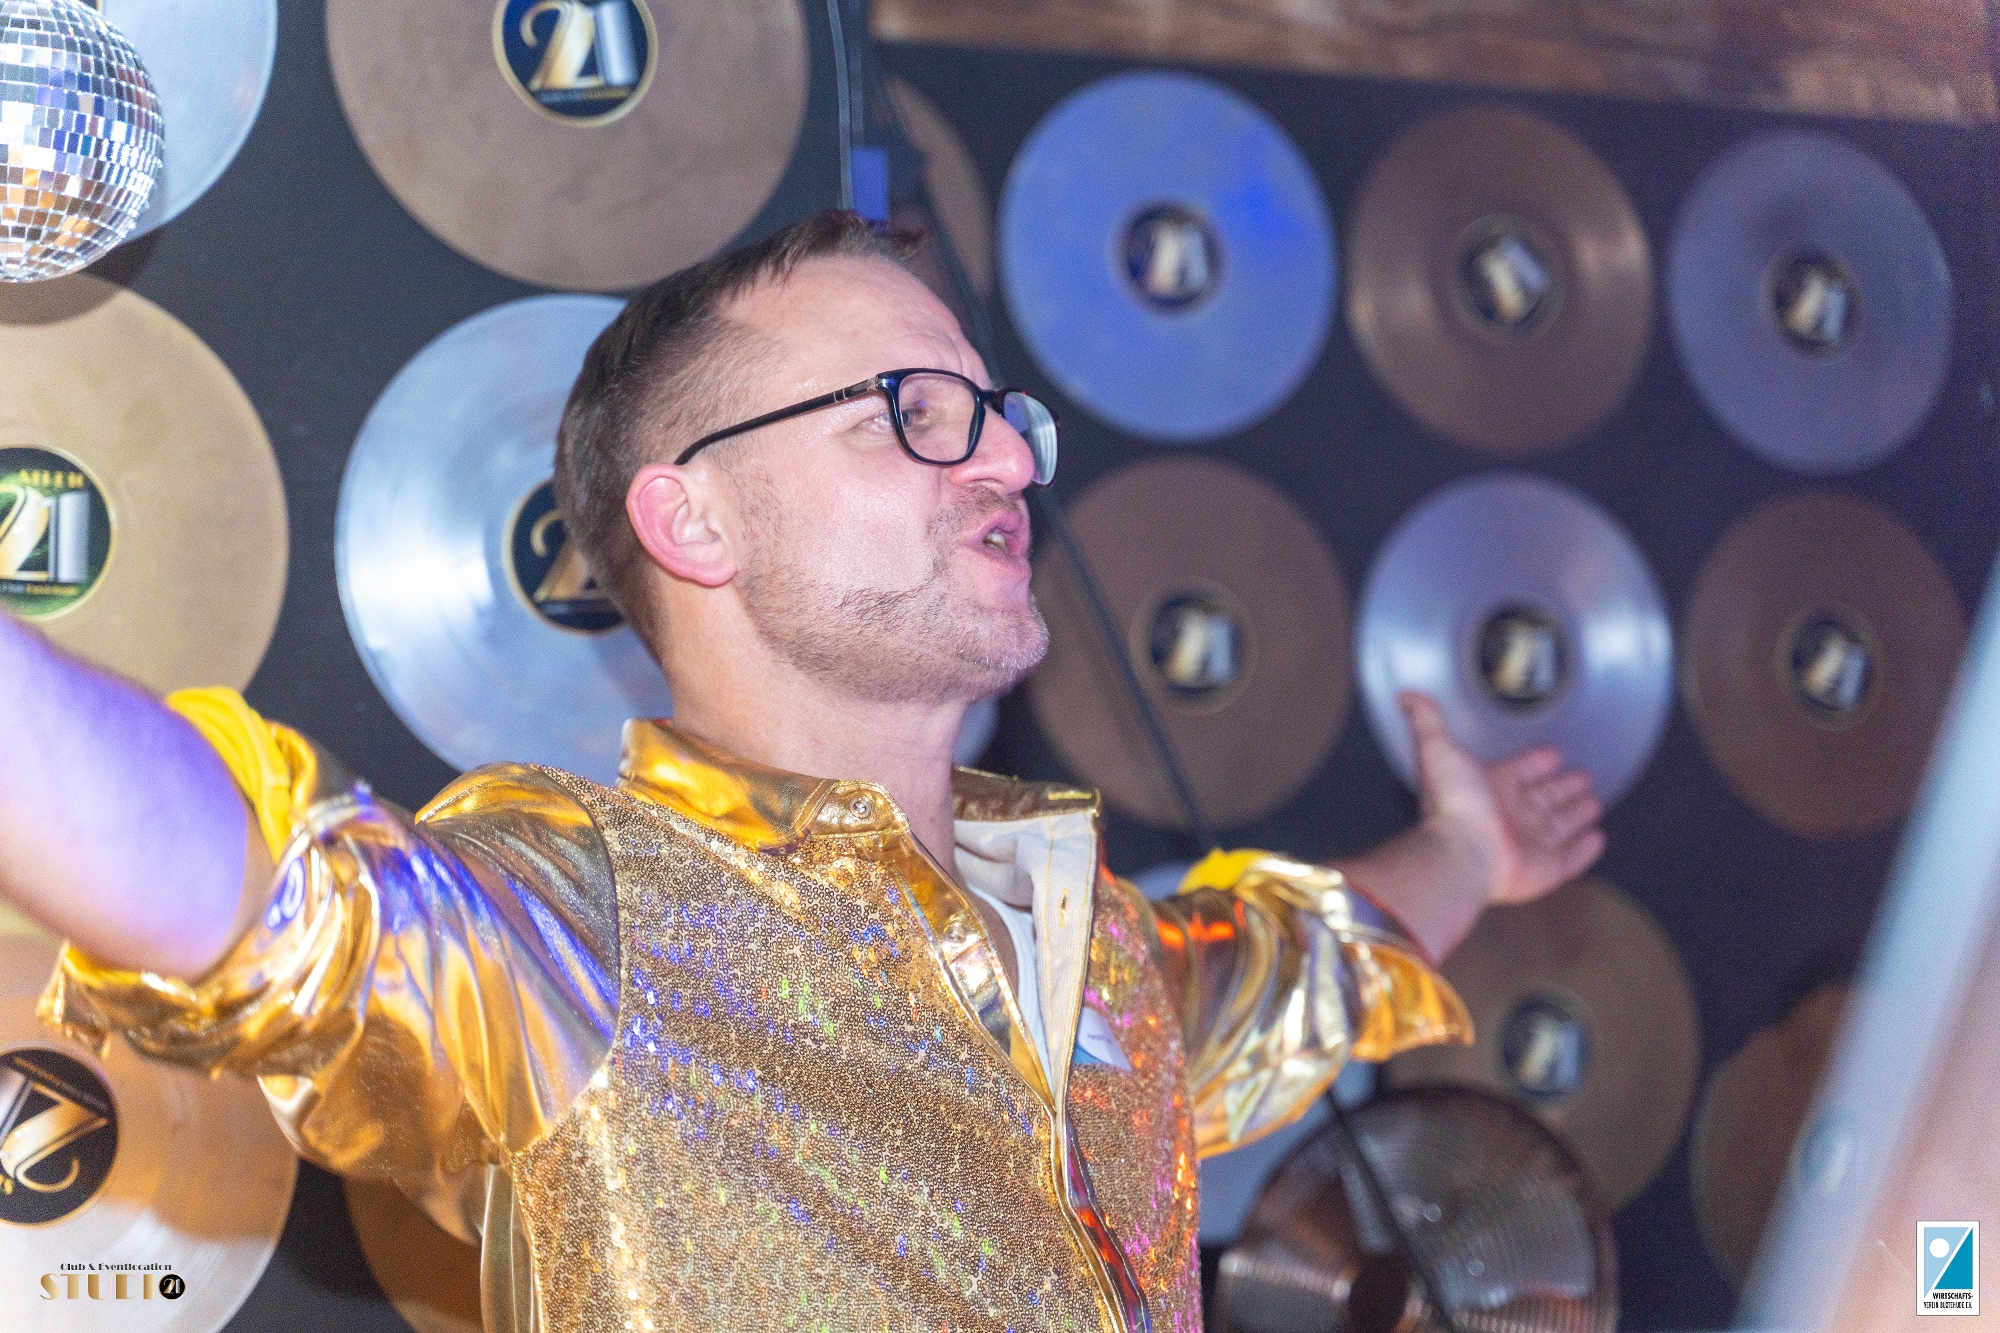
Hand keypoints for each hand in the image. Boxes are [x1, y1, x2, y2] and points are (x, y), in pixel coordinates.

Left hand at [1401, 690, 1604, 905]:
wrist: (1462, 852)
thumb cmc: (1452, 804)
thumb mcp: (1437, 749)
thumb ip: (1428, 721)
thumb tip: (1409, 697)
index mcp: (1491, 788)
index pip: (1521, 769)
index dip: (1536, 761)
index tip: (1552, 754)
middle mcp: (1510, 815)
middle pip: (1545, 797)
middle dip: (1564, 786)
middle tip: (1582, 777)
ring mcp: (1529, 843)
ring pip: (1560, 825)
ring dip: (1577, 814)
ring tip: (1593, 802)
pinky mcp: (1546, 868)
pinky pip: (1571, 858)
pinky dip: (1585, 849)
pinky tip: (1596, 838)